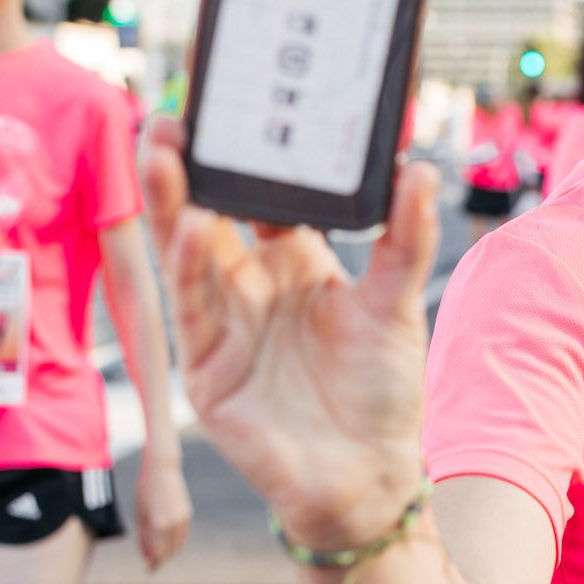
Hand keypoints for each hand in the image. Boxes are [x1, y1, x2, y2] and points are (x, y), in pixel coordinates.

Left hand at [136, 453, 192, 570]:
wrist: (162, 469)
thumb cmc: (146, 490)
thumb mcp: (140, 514)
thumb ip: (144, 537)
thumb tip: (147, 556)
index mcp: (159, 524)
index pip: (159, 553)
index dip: (154, 564)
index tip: (148, 570)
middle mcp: (174, 523)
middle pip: (170, 551)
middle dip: (161, 559)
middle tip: (151, 564)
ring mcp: (183, 518)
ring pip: (178, 544)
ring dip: (169, 551)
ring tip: (157, 553)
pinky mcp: (187, 513)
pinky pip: (182, 534)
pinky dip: (175, 541)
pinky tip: (165, 540)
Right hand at [140, 119, 437, 550]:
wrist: (369, 476)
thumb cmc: (383, 390)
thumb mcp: (397, 302)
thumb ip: (406, 236)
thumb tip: (419, 167)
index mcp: (294, 260)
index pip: (257, 196)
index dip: (242, 157)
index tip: (232, 108)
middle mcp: (250, 284)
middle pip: (207, 211)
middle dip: (185, 166)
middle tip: (172, 115)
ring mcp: (223, 323)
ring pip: (186, 251)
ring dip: (171, 202)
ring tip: (164, 151)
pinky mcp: (208, 366)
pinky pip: (194, 309)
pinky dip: (191, 268)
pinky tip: (194, 228)